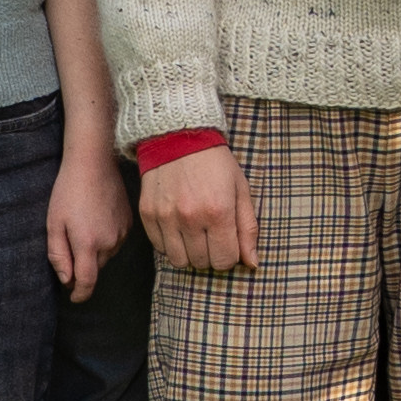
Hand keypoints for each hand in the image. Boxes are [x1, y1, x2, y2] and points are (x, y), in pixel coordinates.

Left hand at [47, 142, 133, 302]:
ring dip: (94, 251)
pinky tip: (96, 219)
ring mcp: (122, 233)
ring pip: (106, 255)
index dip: (80, 294)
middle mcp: (109, 243)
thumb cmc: (68, 191)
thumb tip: (67, 280)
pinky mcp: (129, 223)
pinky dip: (105, 238)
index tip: (74, 297)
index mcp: (88, 244)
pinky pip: (116, 241)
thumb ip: (59, 256)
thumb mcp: (53, 224)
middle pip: (95, 268)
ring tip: (82, 226)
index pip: (87, 282)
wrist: (94, 163)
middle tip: (69, 245)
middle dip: (82, 266)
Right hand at [142, 144, 258, 274]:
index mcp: (218, 211)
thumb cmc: (215, 164)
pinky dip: (170, 243)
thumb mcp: (241, 190)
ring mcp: (166, 217)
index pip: (224, 260)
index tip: (227, 241)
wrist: (178, 136)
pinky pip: (160, 248)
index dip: (229, 255)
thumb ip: (248, 229)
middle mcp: (190, 217)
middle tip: (211, 233)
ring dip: (189, 252)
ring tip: (194, 232)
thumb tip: (252, 263)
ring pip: (179, 261)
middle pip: (202, 263)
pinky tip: (178, 226)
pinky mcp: (148, 214)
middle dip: (210, 253)